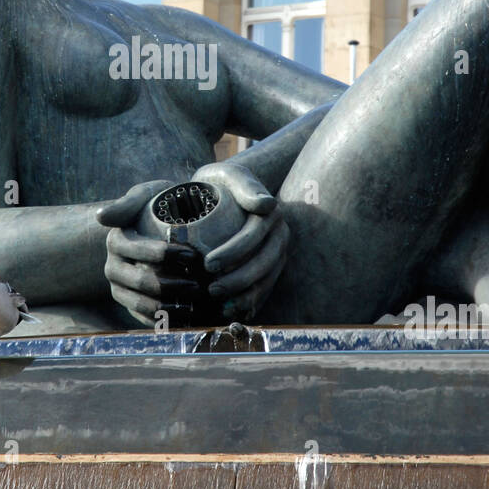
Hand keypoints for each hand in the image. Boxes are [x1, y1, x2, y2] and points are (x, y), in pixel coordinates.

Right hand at [97, 180, 199, 325]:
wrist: (156, 224)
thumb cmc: (156, 206)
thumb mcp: (144, 195)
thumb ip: (127, 203)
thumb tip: (100, 216)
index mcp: (116, 241)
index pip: (141, 251)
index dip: (167, 254)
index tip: (193, 254)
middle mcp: (113, 267)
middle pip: (142, 282)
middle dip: (172, 285)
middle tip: (197, 285)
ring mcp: (119, 288)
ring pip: (141, 304)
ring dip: (168, 308)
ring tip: (192, 305)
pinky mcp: (128, 303)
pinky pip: (143, 318)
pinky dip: (163, 321)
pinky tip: (184, 318)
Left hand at [190, 161, 288, 321]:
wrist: (227, 190)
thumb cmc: (222, 182)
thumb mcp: (229, 175)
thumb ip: (244, 185)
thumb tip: (268, 205)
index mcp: (270, 214)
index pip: (253, 236)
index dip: (233, 252)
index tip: (208, 263)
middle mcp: (280, 234)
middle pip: (263, 262)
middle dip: (238, 279)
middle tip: (211, 289)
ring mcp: (279, 253)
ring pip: (268, 279)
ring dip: (246, 296)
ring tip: (221, 306)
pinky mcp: (273, 267)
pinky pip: (266, 288)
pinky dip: (252, 304)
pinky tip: (234, 314)